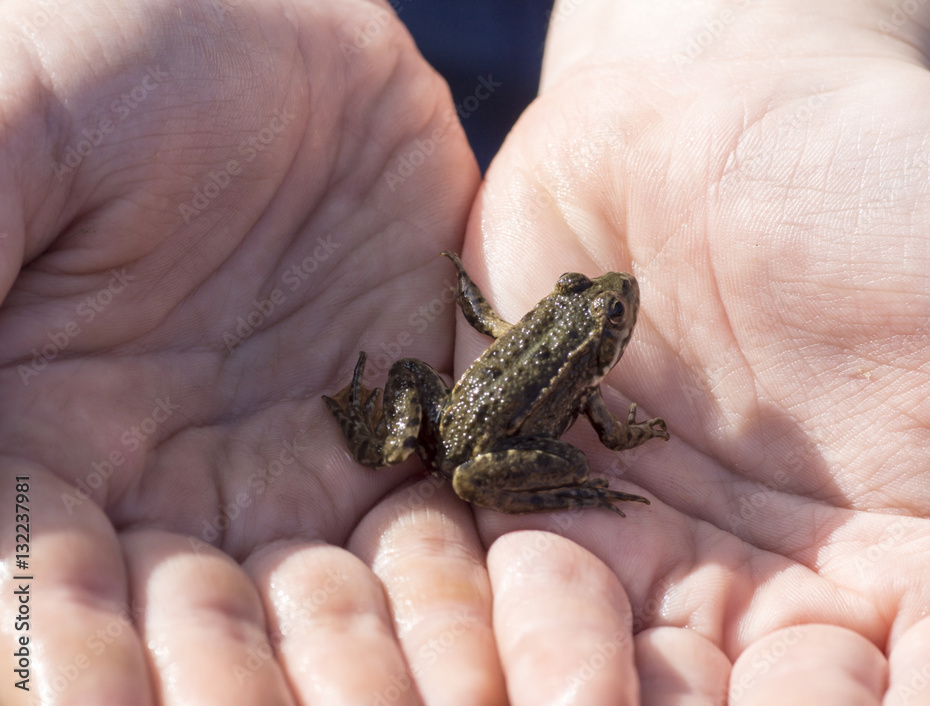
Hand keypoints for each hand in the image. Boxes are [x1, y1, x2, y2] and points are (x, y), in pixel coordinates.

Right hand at [0, 0, 487, 702]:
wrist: (266, 21)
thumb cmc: (103, 45)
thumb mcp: (6, 135)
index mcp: (33, 440)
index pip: (50, 592)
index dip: (81, 655)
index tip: (113, 700)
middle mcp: (157, 479)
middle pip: (195, 628)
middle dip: (239, 687)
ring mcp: (283, 460)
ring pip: (317, 602)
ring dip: (357, 667)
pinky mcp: (398, 424)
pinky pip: (423, 529)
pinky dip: (448, 592)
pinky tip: (480, 647)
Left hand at [461, 0, 929, 702]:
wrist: (720, 114)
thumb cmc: (883, 189)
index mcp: (917, 562)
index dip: (928, 703)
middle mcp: (779, 580)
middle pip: (773, 702)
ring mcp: (658, 541)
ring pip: (637, 664)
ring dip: (606, 697)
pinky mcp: (543, 483)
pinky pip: (528, 573)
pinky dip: (525, 622)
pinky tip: (519, 669)